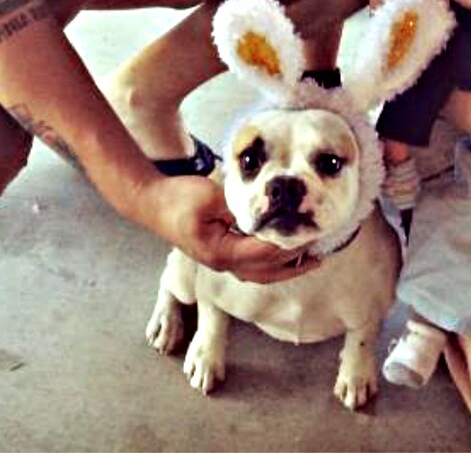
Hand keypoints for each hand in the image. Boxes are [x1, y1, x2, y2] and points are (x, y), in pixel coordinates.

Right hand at [145, 175, 318, 284]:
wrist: (151, 202)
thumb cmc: (178, 198)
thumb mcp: (211, 198)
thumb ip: (239, 207)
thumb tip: (267, 212)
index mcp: (220, 252)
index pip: (262, 254)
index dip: (287, 247)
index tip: (309, 236)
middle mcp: (221, 263)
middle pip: (264, 271)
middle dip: (292, 265)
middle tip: (318, 255)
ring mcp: (218, 260)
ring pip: (257, 272)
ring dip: (283, 267)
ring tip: (308, 260)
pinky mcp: (218, 250)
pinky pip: (249, 264)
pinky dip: (269, 261)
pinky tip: (281, 252)